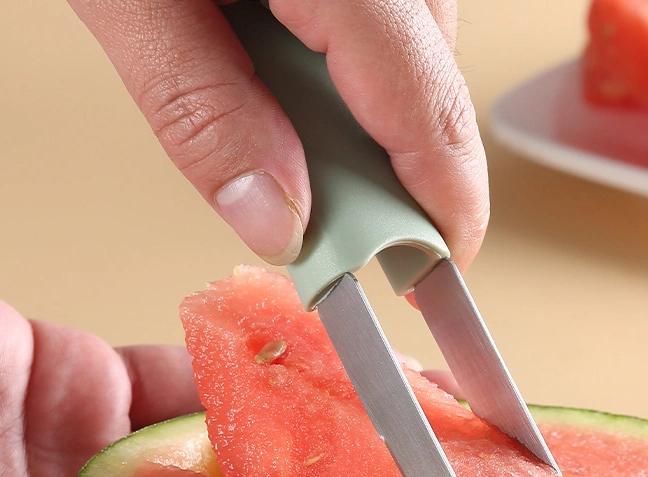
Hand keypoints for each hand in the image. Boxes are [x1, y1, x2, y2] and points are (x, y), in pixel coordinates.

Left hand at [66, 0, 488, 269]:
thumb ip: (202, 114)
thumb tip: (278, 226)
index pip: (433, 119)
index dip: (445, 215)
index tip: (432, 279)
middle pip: (431, 97)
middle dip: (392, 180)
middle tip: (331, 226)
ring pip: (411, 60)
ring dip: (362, 124)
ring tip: (287, 134)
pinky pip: (386, 19)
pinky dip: (345, 69)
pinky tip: (287, 68)